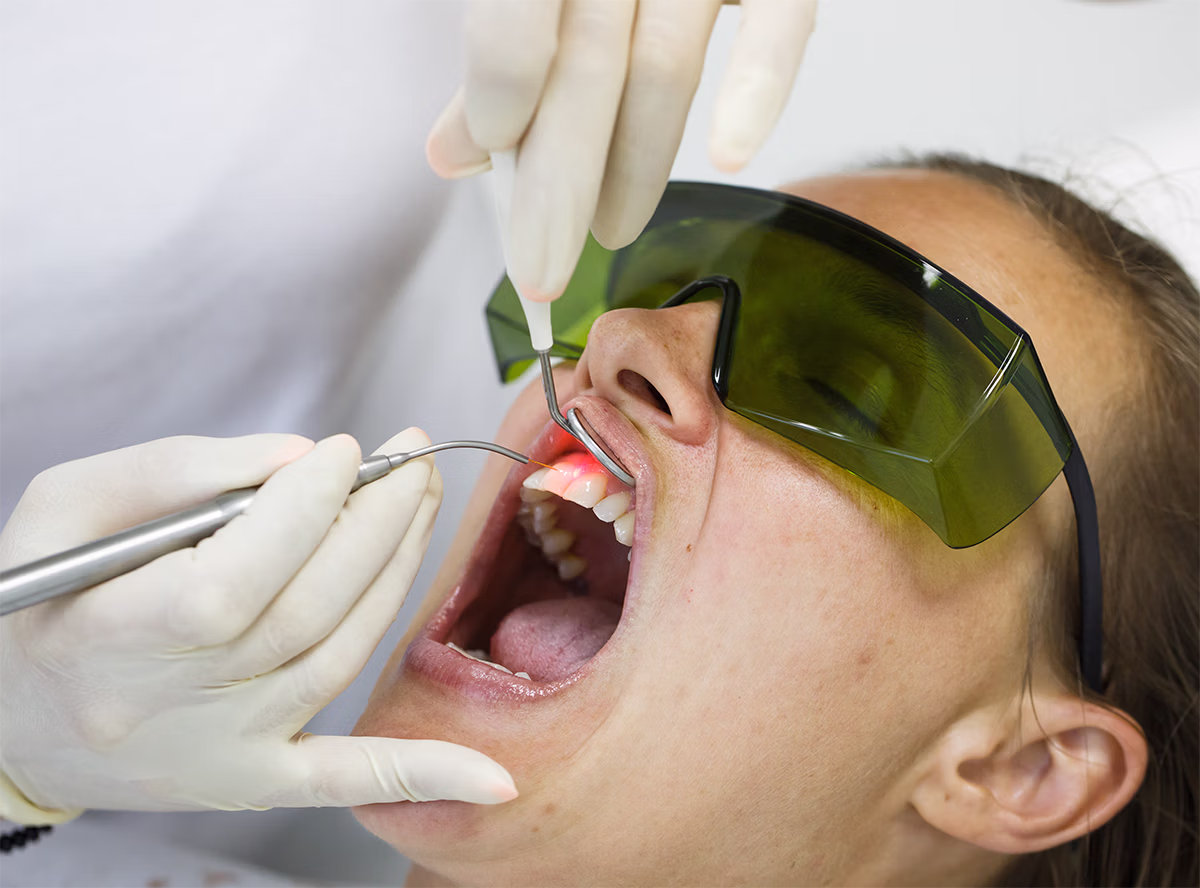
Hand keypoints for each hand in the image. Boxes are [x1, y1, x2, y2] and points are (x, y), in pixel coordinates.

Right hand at [0, 431, 515, 822]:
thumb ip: (177, 472)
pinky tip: (493, 780)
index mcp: (107, 636)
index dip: (300, 514)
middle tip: (413, 461)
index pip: (229, 583)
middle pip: (302, 613)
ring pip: (336, 658)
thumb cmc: (43, 596)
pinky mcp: (253, 778)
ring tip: (422, 502)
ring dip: (396, 574)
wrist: (19, 717)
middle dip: (373, 525)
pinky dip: (424, 775)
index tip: (343, 452)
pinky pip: (345, 782)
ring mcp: (221, 751)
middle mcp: (169, 707)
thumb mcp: (69, 506)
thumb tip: (297, 459)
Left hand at [427, 0, 817, 300]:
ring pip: (665, 66)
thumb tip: (453, 155)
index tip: (497, 152)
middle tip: (542, 271)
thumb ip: (501, 55)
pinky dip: (757, 90)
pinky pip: (778, 26)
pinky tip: (729, 156)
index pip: (515, 12)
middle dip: (560, 184)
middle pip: (586, 64)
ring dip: (634, 167)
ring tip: (609, 234)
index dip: (502, 81)